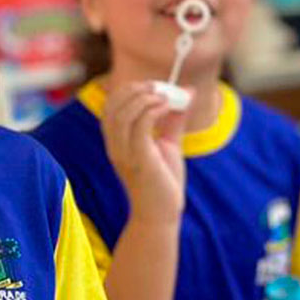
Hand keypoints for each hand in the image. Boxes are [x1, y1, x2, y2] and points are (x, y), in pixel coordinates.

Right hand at [101, 81, 186, 224]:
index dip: (127, 90)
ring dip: (143, 98)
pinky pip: (139, 127)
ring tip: (163, 96)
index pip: (110, 107)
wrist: (162, 214)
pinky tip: (167, 107)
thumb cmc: (163, 181)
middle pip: (113, 107)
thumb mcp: (169, 143)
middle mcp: (115, 146)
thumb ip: (175, 118)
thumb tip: (189, 91)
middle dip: (134, 90)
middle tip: (157, 87)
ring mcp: (124, 154)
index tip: (151, 85)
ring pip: (123, 115)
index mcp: (116, 141)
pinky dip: (152, 111)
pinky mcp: (139, 160)